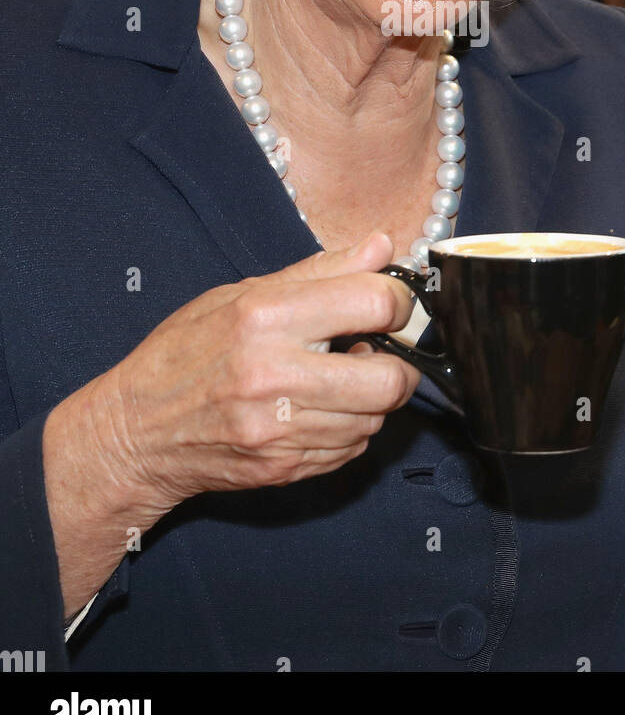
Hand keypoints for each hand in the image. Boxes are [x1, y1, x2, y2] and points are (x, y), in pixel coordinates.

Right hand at [98, 231, 418, 511]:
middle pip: (389, 378)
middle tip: (378, 350)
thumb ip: (320, 271)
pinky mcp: (283, 468)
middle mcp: (274, 376)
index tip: (389, 303)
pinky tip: (321, 410)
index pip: (374, 303)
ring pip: (376, 418)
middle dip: (399, 363)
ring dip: (371, 399)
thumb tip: (381, 246)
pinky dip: (349, 429)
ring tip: (340, 379)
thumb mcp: (242, 293)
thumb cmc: (185, 352)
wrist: (136, 431)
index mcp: (264, 317)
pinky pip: (352, 450)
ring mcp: (279, 430)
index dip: (397, 301)